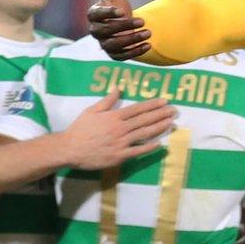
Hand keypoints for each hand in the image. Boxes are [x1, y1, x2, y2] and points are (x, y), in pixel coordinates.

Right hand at [55, 89, 175, 168]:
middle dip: (161, 114)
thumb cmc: (80, 129)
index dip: (153, 105)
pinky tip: (160, 143)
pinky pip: (138, 151)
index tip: (165, 101)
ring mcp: (121, 142)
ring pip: (144, 134)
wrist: (69, 149)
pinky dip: (149, 147)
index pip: (138, 109)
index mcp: (115, 116)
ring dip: (159, 128)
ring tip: (172, 123)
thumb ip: (108, 100)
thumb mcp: (92, 110)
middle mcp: (121, 128)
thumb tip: (118, 87)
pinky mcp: (120, 156)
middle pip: (145, 120)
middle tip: (175, 110)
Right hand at [87, 0, 150, 60]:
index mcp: (93, 15)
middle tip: (143, 21)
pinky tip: (148, 45)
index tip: (122, 10)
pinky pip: (122, 56)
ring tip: (149, 33)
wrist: (128, 26)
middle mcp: (96, 31)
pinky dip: (135, 52)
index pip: (96, 15)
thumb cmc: (118, 7)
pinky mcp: (114, 55)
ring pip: (114, 45)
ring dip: (132, 40)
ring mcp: (105, 44)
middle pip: (106, 31)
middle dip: (124, 26)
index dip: (108, 13)